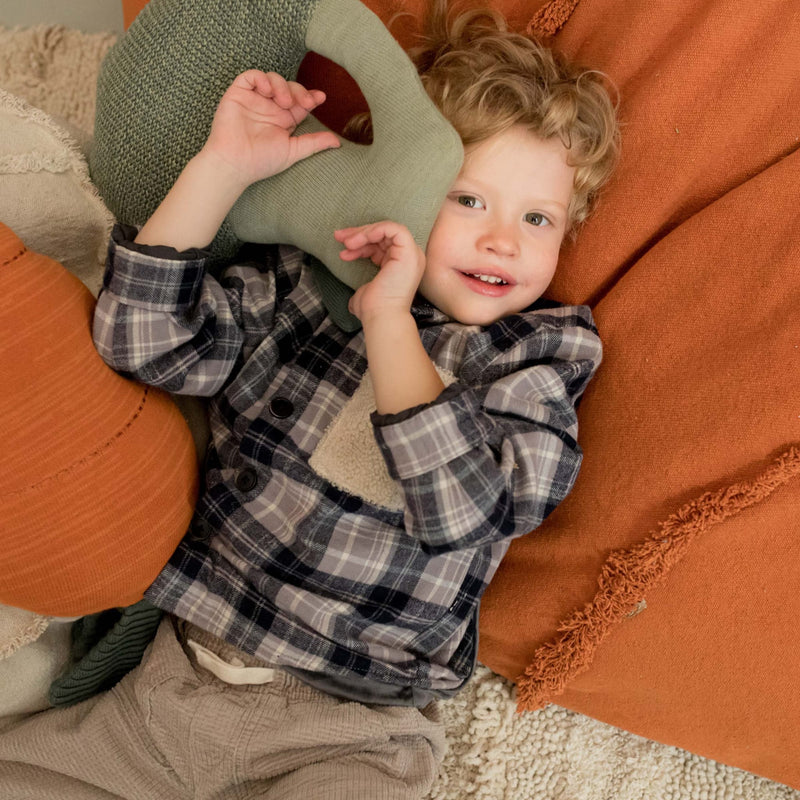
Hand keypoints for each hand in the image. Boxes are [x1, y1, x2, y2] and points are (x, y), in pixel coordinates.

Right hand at [202, 70, 339, 187]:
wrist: (235, 164)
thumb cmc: (261, 162)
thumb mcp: (293, 151)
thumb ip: (314, 143)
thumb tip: (338, 142)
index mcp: (283, 120)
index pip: (301, 103)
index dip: (311, 97)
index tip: (321, 98)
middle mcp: (270, 108)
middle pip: (289, 88)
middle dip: (299, 91)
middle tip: (304, 102)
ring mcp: (254, 99)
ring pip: (273, 79)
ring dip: (282, 85)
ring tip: (284, 102)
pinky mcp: (238, 93)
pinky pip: (251, 76)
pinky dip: (262, 78)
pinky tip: (267, 90)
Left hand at [335, 221, 425, 323]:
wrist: (381, 316)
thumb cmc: (374, 308)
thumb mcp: (365, 289)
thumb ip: (363, 287)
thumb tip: (353, 301)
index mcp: (401, 266)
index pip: (380, 245)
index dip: (361, 243)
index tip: (343, 248)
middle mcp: (409, 258)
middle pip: (382, 236)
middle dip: (359, 234)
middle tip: (339, 238)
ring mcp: (411, 254)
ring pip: (386, 230)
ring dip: (363, 233)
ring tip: (346, 243)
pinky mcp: (409, 251)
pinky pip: (393, 229)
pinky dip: (374, 230)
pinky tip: (358, 241)